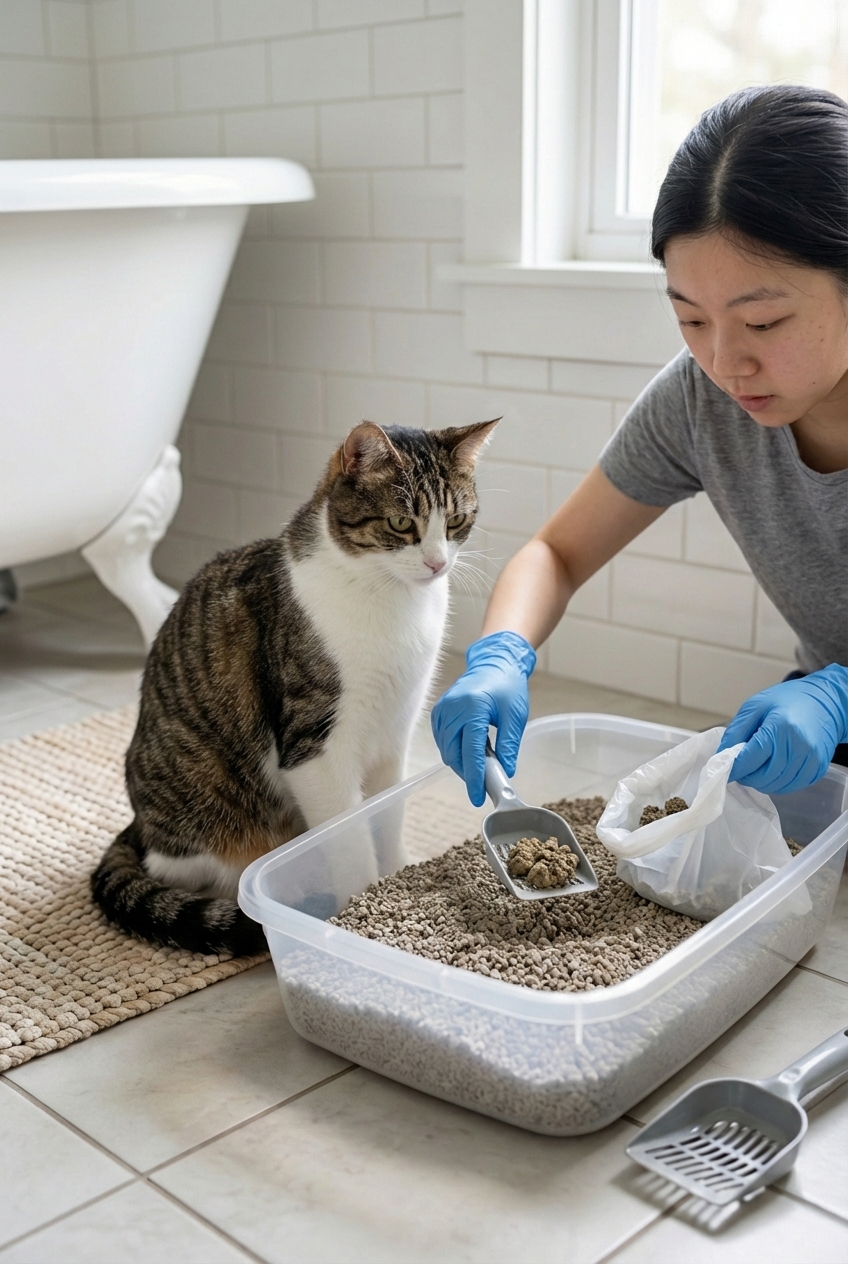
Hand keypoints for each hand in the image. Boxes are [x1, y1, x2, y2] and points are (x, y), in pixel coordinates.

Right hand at [431, 631, 536, 805]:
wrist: (495, 663)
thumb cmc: (508, 687)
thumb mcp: (515, 716)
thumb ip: (508, 745)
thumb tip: (505, 771)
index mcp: (473, 708)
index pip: (470, 753)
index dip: (475, 778)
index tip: (478, 797)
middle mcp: (452, 709)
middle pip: (453, 754)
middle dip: (467, 773)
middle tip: (484, 783)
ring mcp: (442, 710)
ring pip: (446, 750)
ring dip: (461, 762)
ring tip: (481, 764)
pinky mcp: (439, 712)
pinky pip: (442, 740)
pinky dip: (454, 751)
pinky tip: (469, 750)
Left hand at [718, 664, 847, 793]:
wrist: (824, 702)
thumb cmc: (788, 701)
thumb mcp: (755, 706)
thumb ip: (736, 732)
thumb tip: (722, 756)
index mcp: (780, 728)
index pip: (750, 759)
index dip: (734, 768)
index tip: (724, 769)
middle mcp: (798, 746)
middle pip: (763, 777)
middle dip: (746, 776)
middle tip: (741, 768)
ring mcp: (811, 760)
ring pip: (776, 785)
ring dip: (761, 781)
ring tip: (757, 767)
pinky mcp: (818, 769)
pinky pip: (791, 786)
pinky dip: (777, 783)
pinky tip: (774, 768)